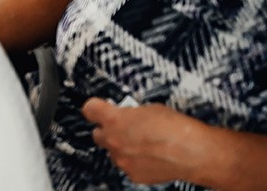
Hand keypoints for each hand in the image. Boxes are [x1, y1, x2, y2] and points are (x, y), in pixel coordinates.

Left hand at [82, 98, 205, 185]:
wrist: (193, 153)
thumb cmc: (176, 129)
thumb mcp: (149, 109)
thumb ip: (130, 112)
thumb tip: (127, 115)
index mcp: (114, 119)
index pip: (89, 109)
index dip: (95, 108)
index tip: (99, 108)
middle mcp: (113, 140)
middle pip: (98, 134)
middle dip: (108, 131)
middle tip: (123, 128)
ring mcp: (122, 159)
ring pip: (113, 152)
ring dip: (122, 148)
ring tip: (143, 144)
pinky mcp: (133, 174)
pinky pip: (127, 166)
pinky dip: (135, 162)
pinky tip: (150, 156)